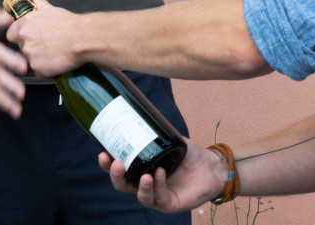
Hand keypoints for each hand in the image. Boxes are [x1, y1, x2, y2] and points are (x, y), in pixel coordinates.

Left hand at [5, 0, 84, 76]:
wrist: (83, 39)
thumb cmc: (70, 25)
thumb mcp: (52, 10)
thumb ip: (41, 4)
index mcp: (25, 23)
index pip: (11, 34)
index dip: (20, 37)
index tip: (29, 38)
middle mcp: (25, 38)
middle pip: (22, 48)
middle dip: (32, 48)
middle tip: (47, 46)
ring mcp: (30, 54)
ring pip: (30, 60)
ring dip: (39, 60)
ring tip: (54, 55)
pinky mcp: (38, 67)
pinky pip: (40, 73)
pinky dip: (47, 71)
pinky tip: (57, 64)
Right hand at [99, 140, 224, 212]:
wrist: (211, 167)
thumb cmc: (188, 155)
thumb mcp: (169, 139)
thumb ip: (156, 130)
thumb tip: (140, 110)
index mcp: (140, 170)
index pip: (119, 170)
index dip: (107, 164)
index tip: (102, 152)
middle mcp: (146, 185)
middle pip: (122, 185)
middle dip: (116, 175)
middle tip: (116, 163)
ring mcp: (158, 196)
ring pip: (141, 196)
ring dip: (140, 186)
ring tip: (144, 175)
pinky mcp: (171, 204)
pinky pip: (160, 198)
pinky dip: (159, 186)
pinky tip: (159, 174)